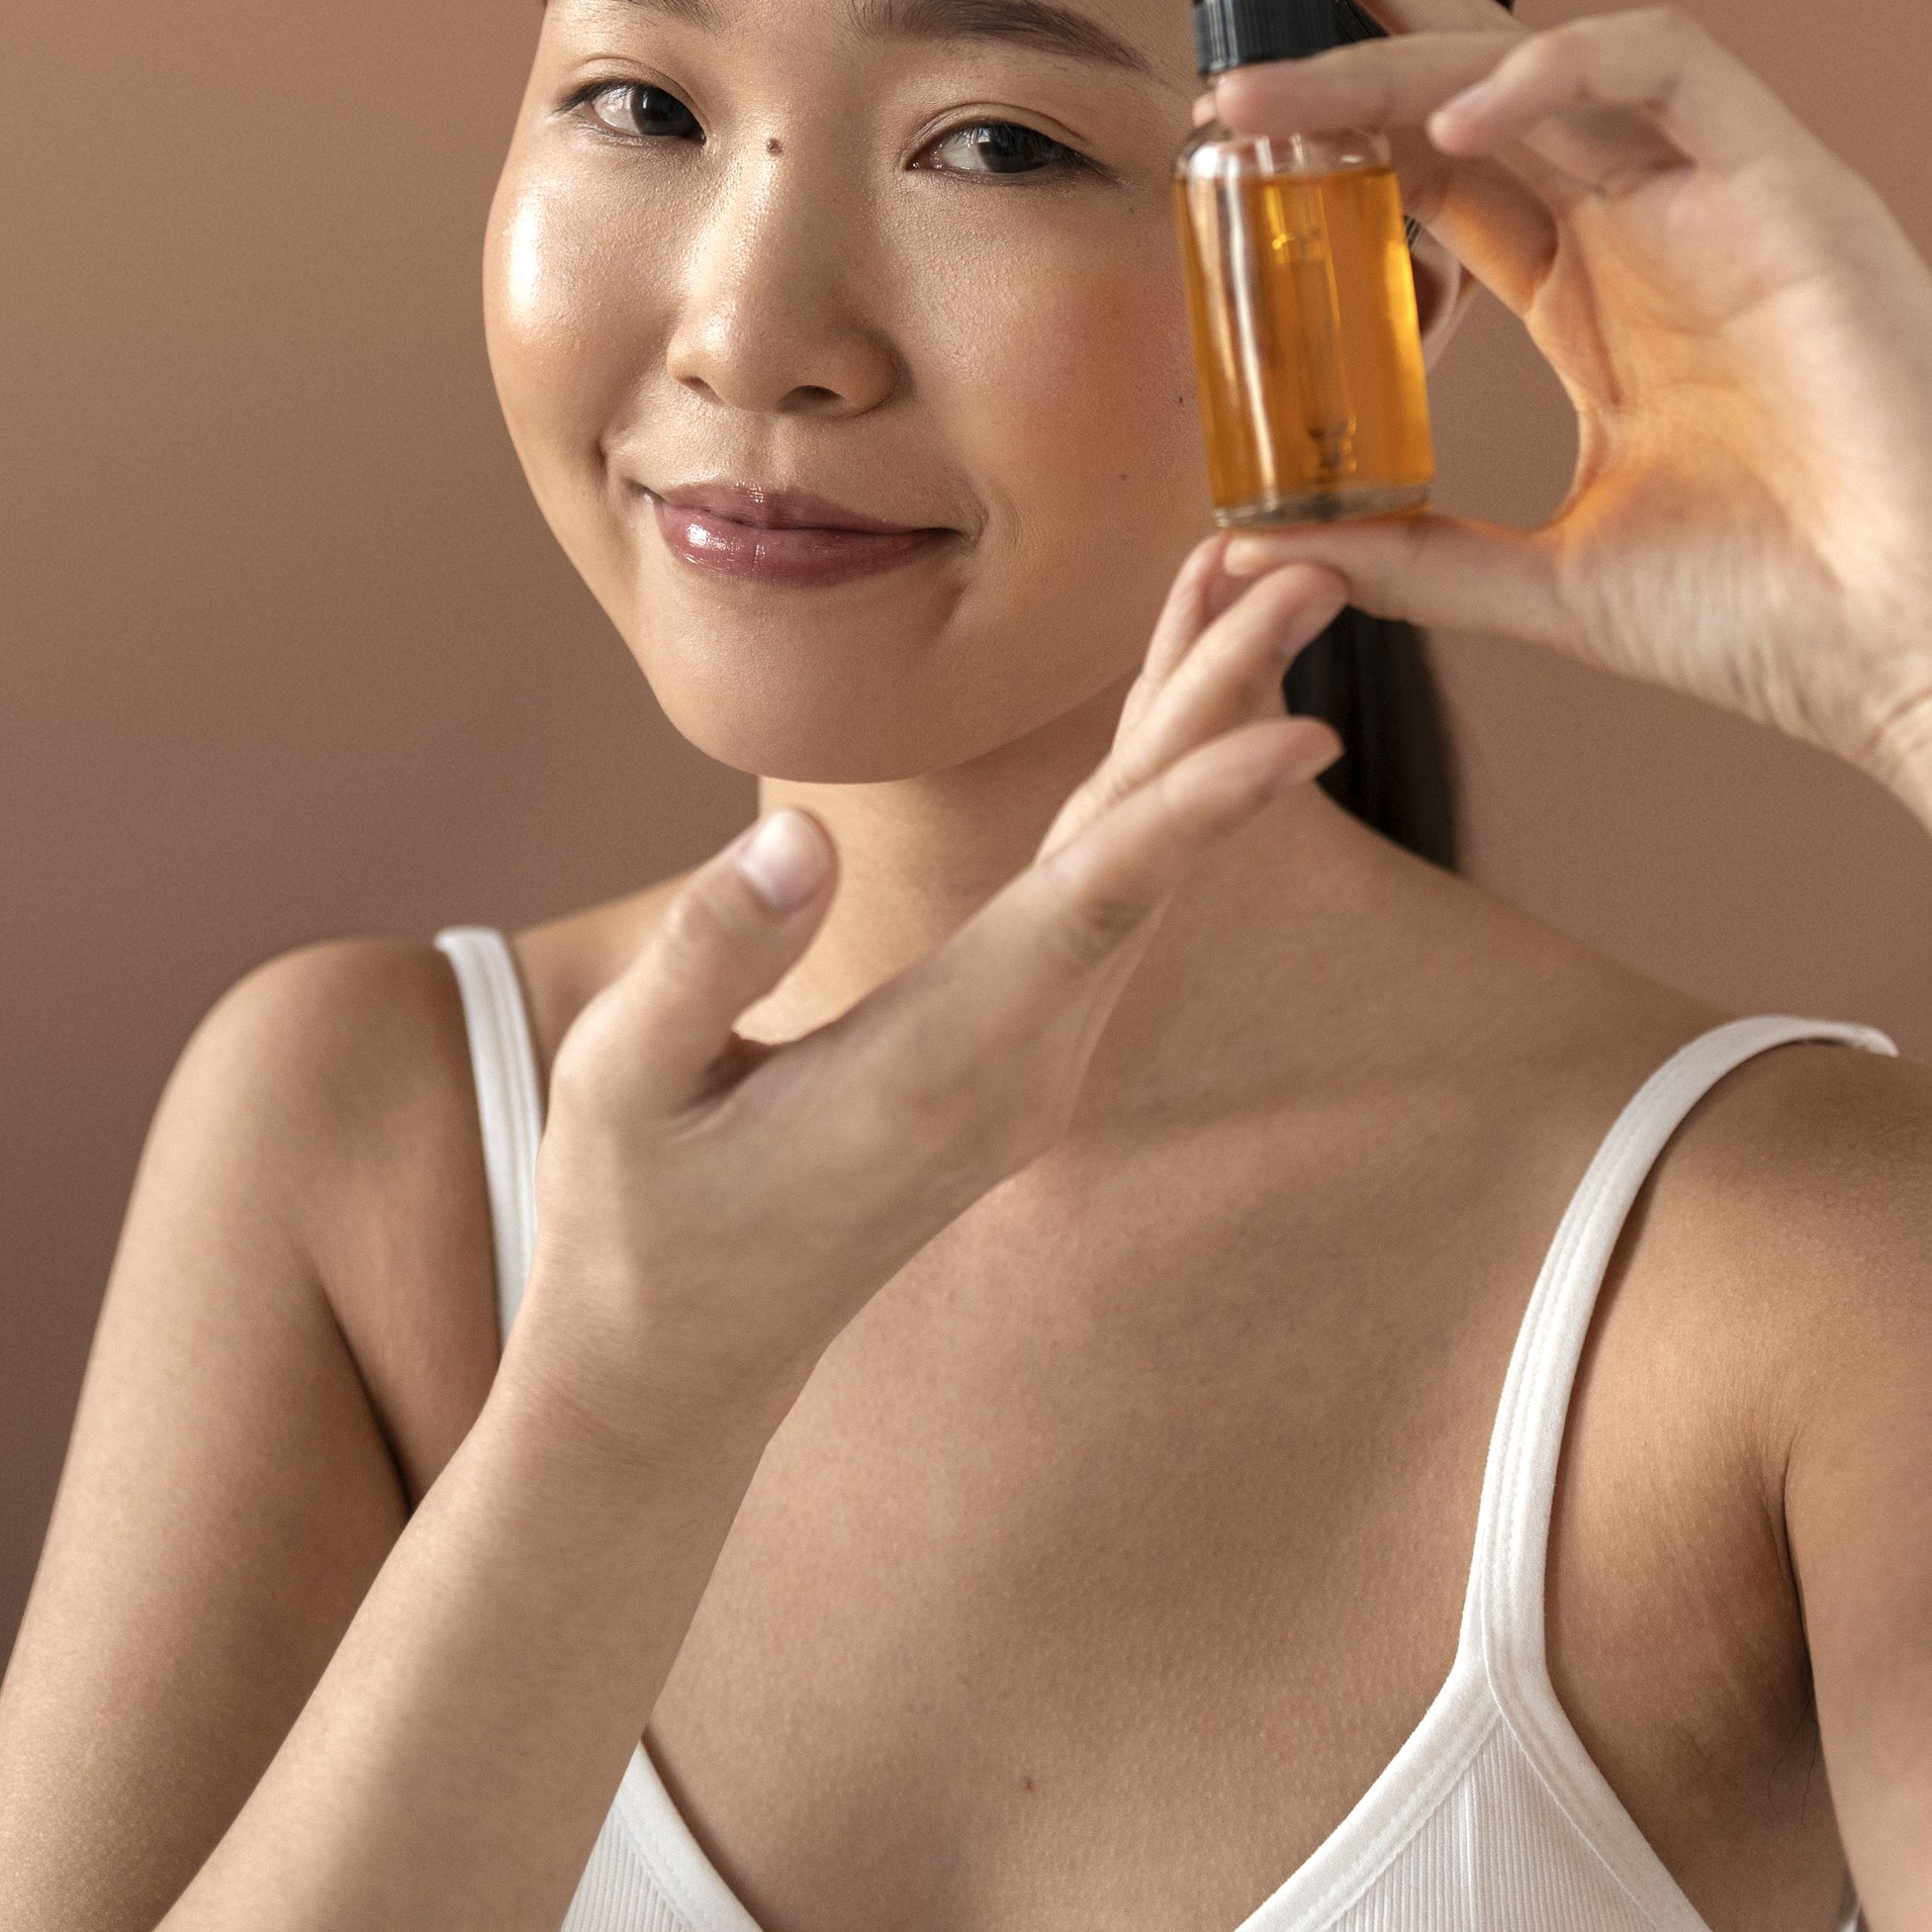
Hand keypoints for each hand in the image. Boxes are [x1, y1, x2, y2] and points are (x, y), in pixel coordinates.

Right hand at [505, 549, 1343, 1462]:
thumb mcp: (618, 1087)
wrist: (678, 1365)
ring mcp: (1032, 1061)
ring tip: (1252, 585)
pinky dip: (1148, 782)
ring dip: (1196, 723)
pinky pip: (1107, 890)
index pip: (1092, 908)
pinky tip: (1166, 708)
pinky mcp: (1016, 1048)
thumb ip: (706, 959)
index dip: (1196, 810)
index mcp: (939, 1064)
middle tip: (1313, 567)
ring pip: (1139, 864)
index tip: (1302, 733)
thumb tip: (797, 836)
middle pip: (1148, 857)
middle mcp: (1021, 1063)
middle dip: (1230, 706)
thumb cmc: (633, 1218)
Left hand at [1211, 0, 1931, 811]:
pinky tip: (1464, 117)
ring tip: (1265, 90)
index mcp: (1594, 297)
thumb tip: (1265, 547)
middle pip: (1478, 59)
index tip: (1219, 91)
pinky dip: (1561, 66)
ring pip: (1542, 50)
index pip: (1439, 158)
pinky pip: (1666, 64)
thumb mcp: (1551, 585)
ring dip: (1401, 43)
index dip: (1334, 105)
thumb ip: (1415, 552)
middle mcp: (1647, 224)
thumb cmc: (1779, 623)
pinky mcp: (1793, 186)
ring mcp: (1718, 197)